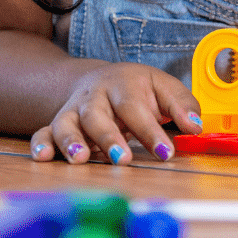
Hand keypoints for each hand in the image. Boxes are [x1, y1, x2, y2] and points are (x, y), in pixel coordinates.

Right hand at [30, 63, 201, 164]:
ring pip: (66, 123)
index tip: (166, 152)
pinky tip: (43, 157)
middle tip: (123, 159)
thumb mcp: (164, 87)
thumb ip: (182, 106)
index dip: (150, 131)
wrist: (101, 79)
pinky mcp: (57, 123)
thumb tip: (196, 126)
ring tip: (80, 159)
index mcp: (123, 84)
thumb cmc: (137, 88)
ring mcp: (73, 110)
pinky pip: (43, 132)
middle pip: (97, 114)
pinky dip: (41, 144)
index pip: (135, 107)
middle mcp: (94, 96)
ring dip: (71, 141)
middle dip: (109, 137)